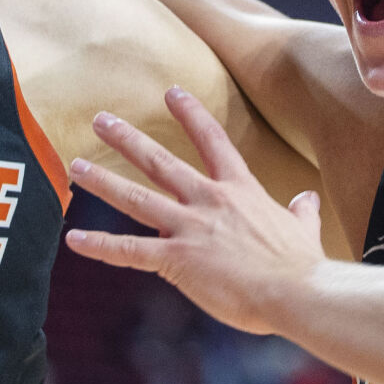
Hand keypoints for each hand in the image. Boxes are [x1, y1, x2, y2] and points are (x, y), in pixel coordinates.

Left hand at [65, 87, 325, 335]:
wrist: (298, 292)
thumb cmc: (303, 266)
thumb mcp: (303, 230)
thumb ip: (301, 212)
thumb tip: (308, 200)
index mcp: (240, 190)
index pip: (212, 141)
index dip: (191, 114)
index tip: (172, 92)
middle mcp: (210, 200)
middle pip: (160, 161)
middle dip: (127, 138)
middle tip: (99, 119)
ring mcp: (191, 228)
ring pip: (136, 198)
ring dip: (103, 181)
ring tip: (77, 167)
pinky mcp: (178, 259)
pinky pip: (130, 251)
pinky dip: (101, 246)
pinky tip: (75, 241)